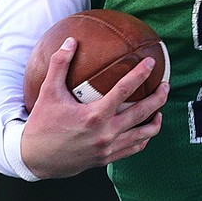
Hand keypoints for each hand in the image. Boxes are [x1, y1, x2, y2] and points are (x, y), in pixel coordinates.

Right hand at [20, 37, 169, 178]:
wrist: (35, 159)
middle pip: (142, 113)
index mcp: (94, 116)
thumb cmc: (42, 124)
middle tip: (166, 84)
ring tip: (160, 107)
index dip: (140, 74)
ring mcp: (108, 148)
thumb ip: (60, 65)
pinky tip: (145, 128)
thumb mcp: (49, 93)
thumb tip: (71, 41)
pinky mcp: (107, 159)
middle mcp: (105, 134)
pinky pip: (134, 148)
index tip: (151, 63)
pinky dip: (143, 138)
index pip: (124, 91)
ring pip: (143, 135)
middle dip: (159, 97)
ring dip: (155, 120)